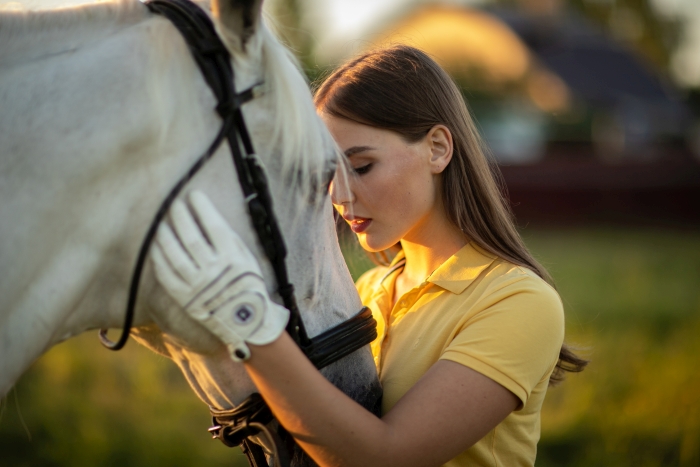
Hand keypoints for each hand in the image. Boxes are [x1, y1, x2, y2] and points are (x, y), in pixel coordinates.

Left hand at [150, 190, 288, 360]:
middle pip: (191, 237)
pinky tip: (155, 245)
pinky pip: (166, 274)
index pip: (214, 226)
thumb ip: (230, 239)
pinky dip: (159, 257)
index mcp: (232, 258)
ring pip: (175, 254)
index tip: (194, 195)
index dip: (202, 208)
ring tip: (161, 221)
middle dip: (180, 216)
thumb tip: (209, 216)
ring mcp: (197, 285)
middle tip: (173, 204)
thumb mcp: (247, 259)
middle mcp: (214, 270)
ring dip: (165, 234)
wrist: (244, 321)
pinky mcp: (184, 297)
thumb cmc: (247, 284)